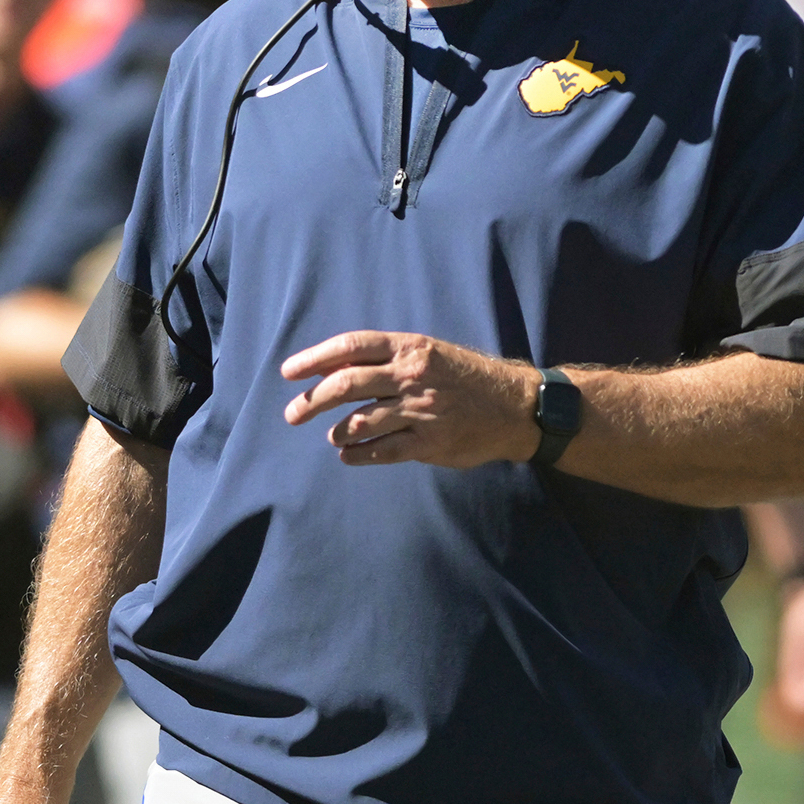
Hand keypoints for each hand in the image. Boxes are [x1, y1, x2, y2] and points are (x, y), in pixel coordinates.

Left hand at [282, 331, 536, 467]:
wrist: (514, 404)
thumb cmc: (460, 377)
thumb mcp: (426, 353)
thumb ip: (383, 360)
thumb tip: (329, 370)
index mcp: (408, 348)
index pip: (350, 347)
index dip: (314, 359)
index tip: (289, 372)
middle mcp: (411, 375)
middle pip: (346, 384)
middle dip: (312, 401)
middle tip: (292, 414)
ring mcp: (421, 409)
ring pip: (360, 421)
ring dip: (338, 431)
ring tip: (333, 436)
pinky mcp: (431, 442)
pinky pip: (383, 451)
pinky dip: (358, 455)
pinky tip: (348, 456)